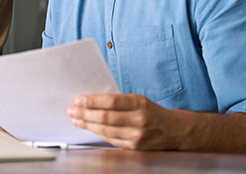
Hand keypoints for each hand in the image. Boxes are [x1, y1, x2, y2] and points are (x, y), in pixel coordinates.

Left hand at [67, 94, 182, 150]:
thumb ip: (118, 101)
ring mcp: (136, 135)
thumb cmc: (151, 112)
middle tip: (71, 110)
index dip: (92, 101)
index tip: (78, 99)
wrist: (174, 131)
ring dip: (87, 124)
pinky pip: (110, 139)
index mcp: (139, 103)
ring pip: (105, 130)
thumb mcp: (138, 100)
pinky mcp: (134, 147)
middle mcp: (139, 120)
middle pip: (105, 117)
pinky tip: (89, 128)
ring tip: (75, 119)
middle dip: (84, 114)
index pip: (111, 101)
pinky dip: (98, 133)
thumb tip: (91, 101)